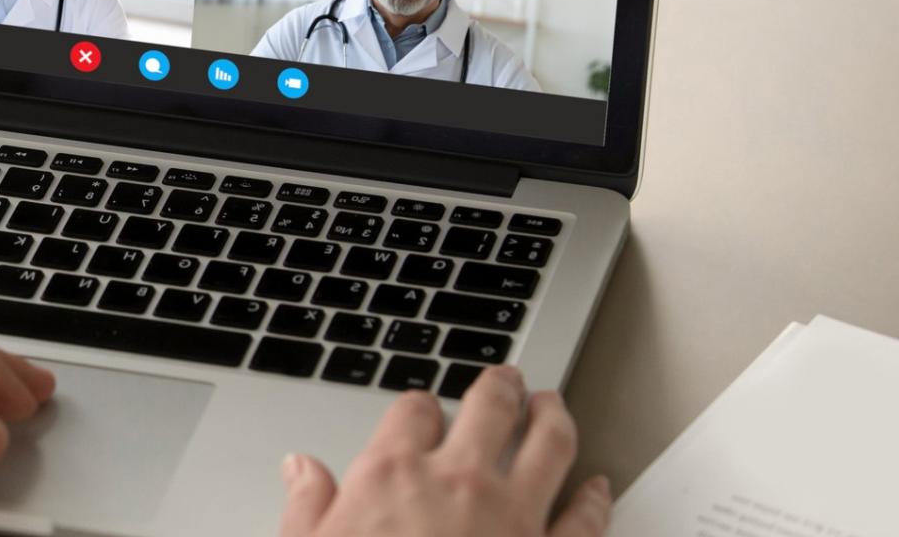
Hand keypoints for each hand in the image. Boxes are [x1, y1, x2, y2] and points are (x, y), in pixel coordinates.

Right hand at [280, 366, 611, 536]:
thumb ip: (308, 505)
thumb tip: (300, 469)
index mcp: (392, 475)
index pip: (414, 410)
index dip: (420, 405)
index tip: (423, 410)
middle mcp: (458, 482)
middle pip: (491, 407)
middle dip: (501, 387)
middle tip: (507, 379)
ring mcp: (513, 517)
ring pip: (550, 444)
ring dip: (555, 417)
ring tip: (554, 406)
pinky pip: (586, 518)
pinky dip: (597, 498)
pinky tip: (599, 487)